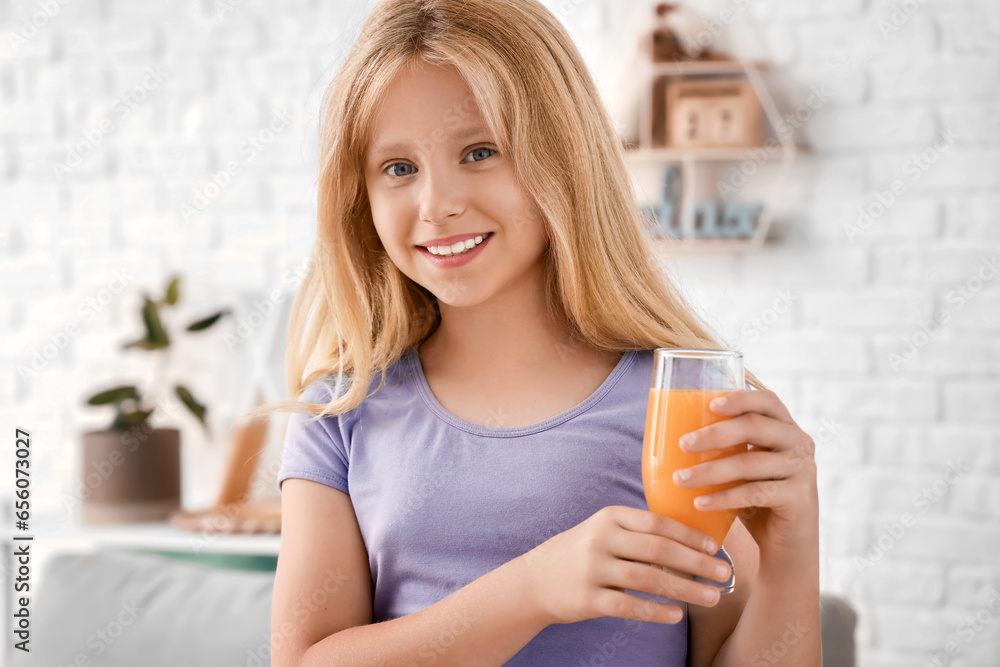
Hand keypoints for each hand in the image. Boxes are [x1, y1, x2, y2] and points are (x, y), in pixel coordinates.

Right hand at [517, 505, 734, 626]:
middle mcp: (601, 539)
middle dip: (696, 562)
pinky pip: (629, 606)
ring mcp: (593, 569)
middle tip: (724, 573)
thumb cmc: (580, 554)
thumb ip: (637, 532)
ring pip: (648, 579)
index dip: (689, 535)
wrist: (534, 581)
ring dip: (686, 589)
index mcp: (609, 518)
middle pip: (658, 549)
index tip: (714, 547)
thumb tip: (689, 541)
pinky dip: (656, 611)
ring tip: (711, 597)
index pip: (657, 522)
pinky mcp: (587, 598)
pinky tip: (677, 615)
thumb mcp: (603, 531)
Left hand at [672, 388, 818, 557]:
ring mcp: (803, 469)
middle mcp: (799, 443)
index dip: (740, 398)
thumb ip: (727, 449)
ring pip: (751, 462)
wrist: (787, 544)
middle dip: (715, 434)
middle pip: (755, 426)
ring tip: (680, 479)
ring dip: (711, 470)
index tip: (710, 406)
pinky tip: (700, 503)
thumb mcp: (744, 467)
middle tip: (683, 444)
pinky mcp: (801, 497)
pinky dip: (724, 497)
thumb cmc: (757, 499)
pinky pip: (756, 493)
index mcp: (786, 427)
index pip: (767, 400)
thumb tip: (675, 438)